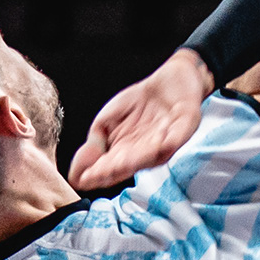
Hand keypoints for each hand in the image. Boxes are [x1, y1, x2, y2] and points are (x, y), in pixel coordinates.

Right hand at [69, 50, 214, 189]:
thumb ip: (94, 144)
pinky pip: (175, 138)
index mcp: (127, 154)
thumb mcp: (106, 122)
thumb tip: (75, 172)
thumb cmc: (138, 103)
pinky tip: (157, 142)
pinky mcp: (184, 129)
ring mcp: (166, 143)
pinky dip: (167, 141)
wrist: (169, 81)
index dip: (97, 173)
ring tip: (121, 162)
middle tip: (99, 174)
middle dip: (114, 169)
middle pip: (129, 165)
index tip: (83, 179)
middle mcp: (146, 154)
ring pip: (151, 155)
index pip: (110, 168)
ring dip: (137, 159)